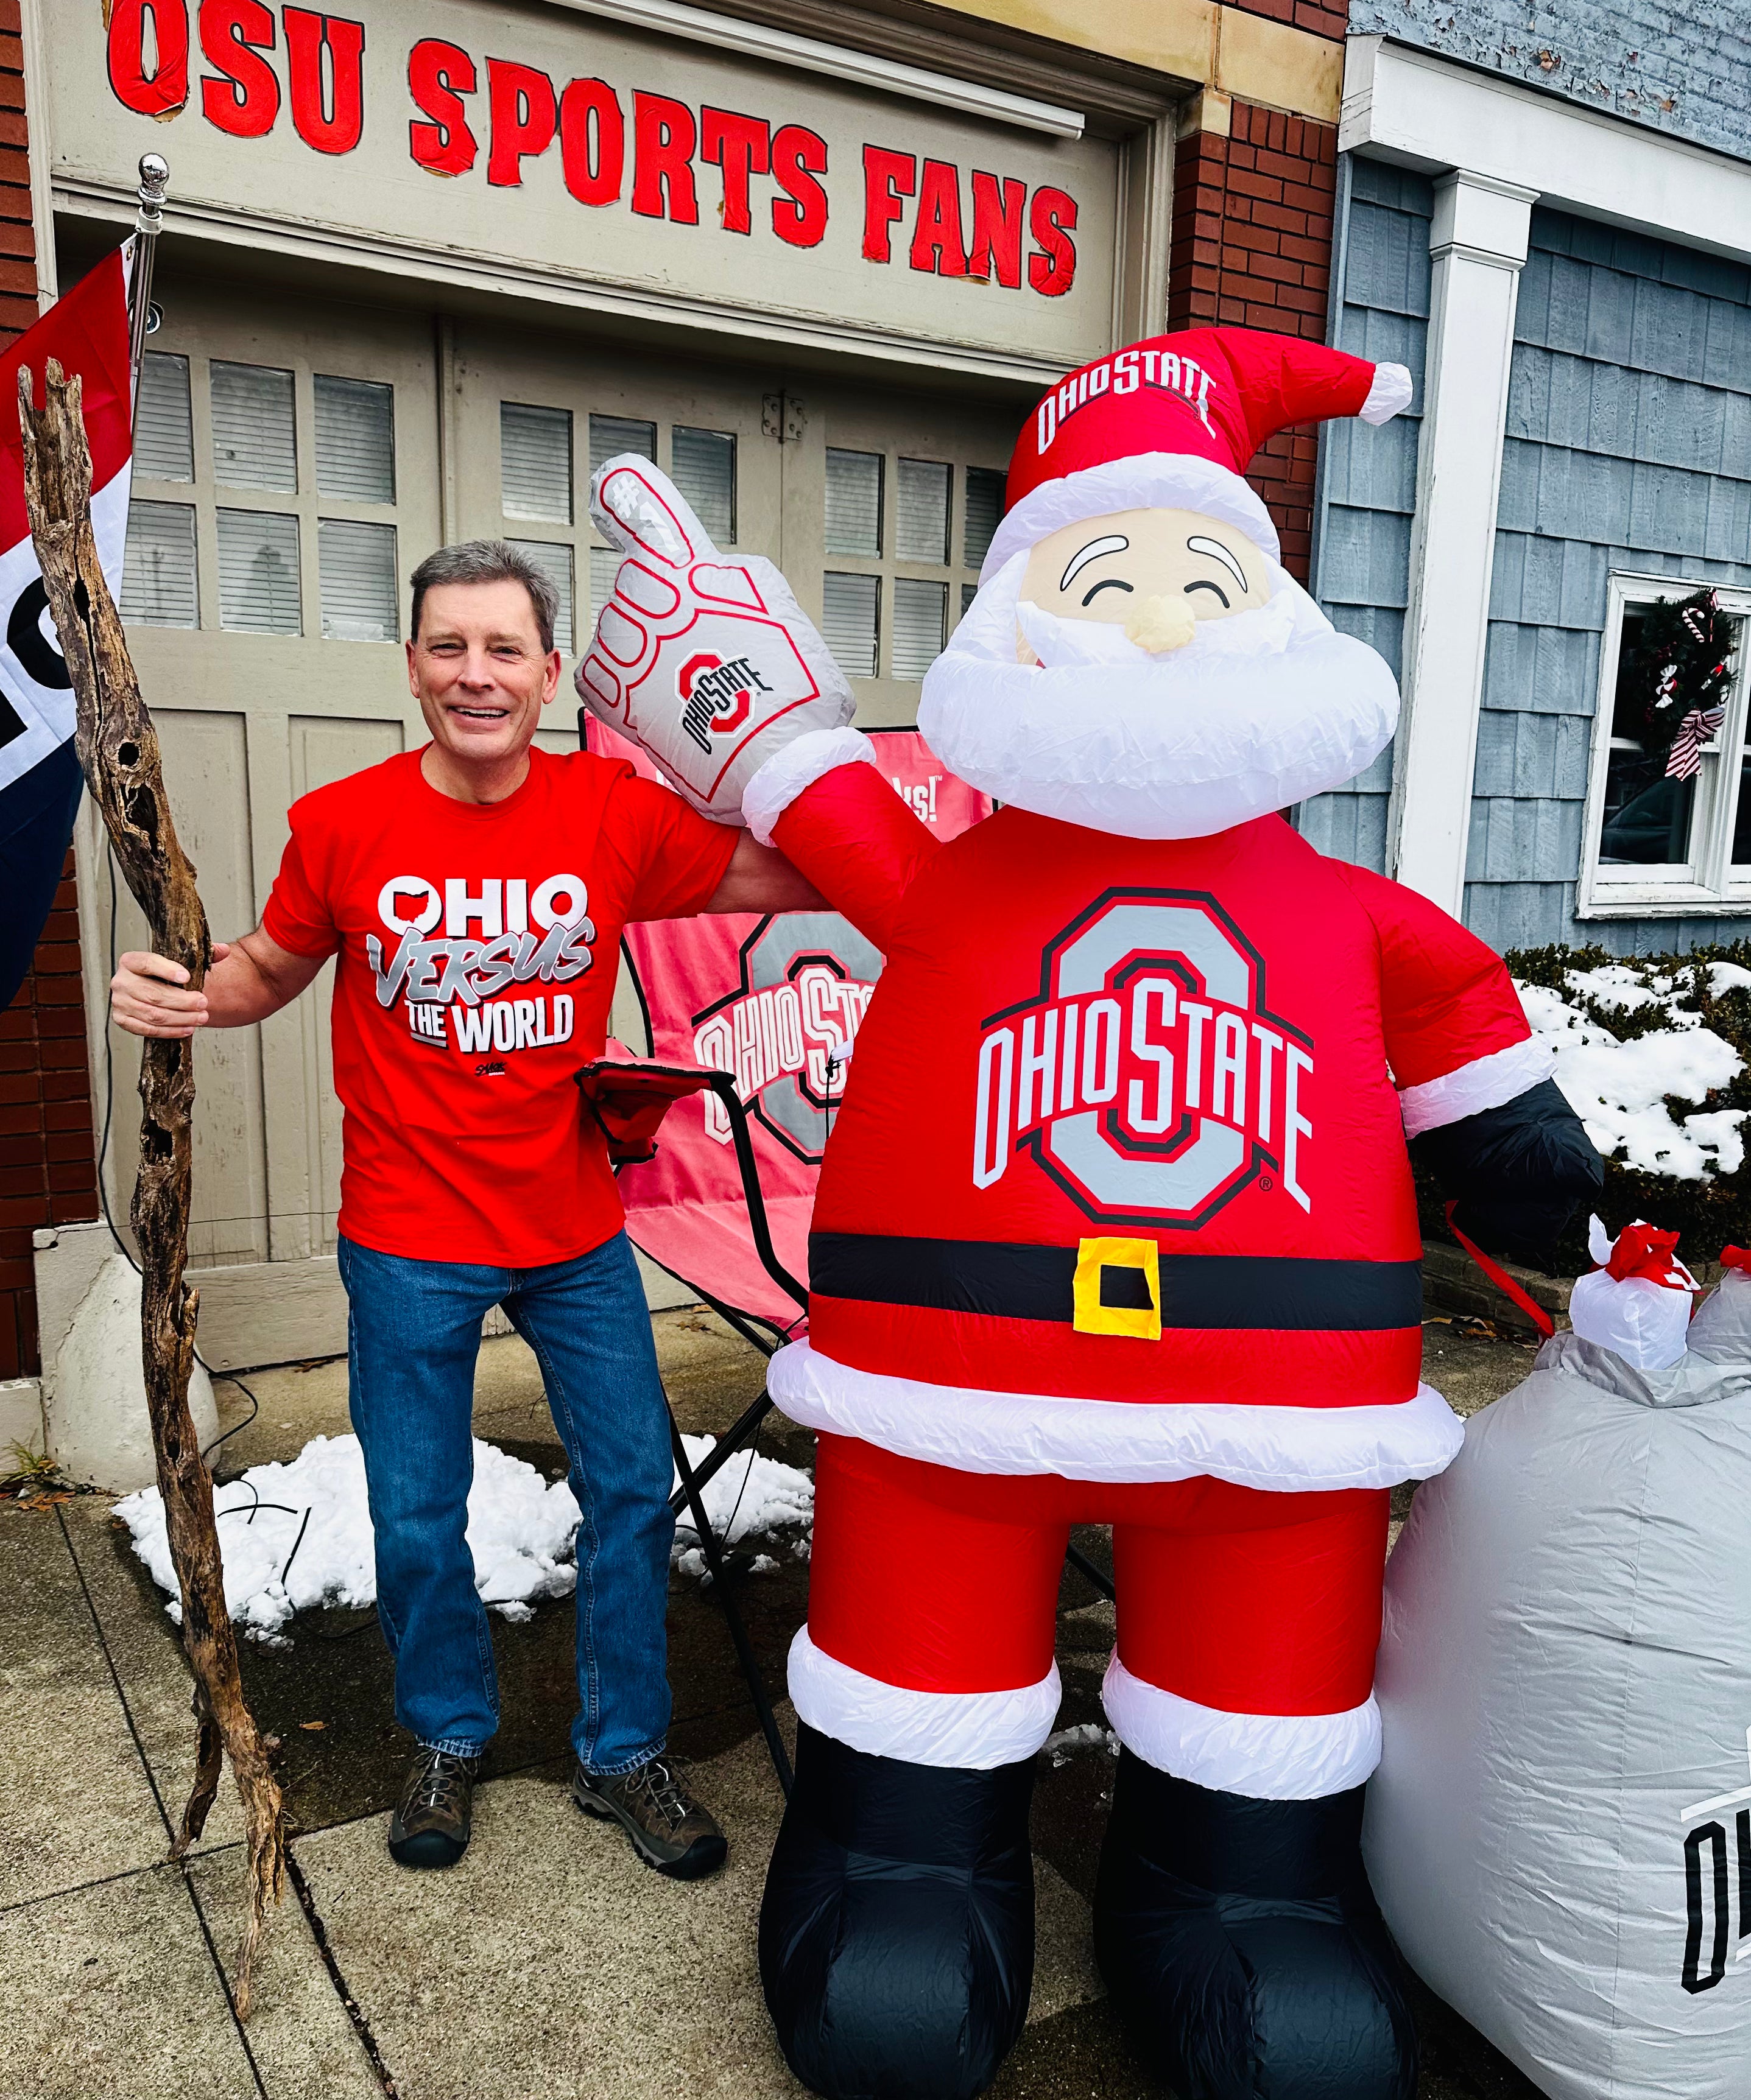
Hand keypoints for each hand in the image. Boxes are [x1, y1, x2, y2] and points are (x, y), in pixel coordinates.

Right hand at [110, 944, 227, 1037]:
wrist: (151, 988)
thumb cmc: (166, 975)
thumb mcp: (182, 961)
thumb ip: (203, 954)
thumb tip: (223, 950)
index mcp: (131, 961)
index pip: (148, 964)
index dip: (167, 970)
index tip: (187, 977)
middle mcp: (121, 981)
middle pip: (153, 994)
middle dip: (182, 1001)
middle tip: (203, 1002)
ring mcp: (120, 1002)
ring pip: (153, 1014)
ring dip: (180, 1018)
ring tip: (201, 1017)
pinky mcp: (122, 1020)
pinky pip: (147, 1029)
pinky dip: (169, 1031)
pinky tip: (187, 1029)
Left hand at [576, 455, 853, 820]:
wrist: (775, 760)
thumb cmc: (789, 690)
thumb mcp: (776, 605)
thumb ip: (731, 579)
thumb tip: (708, 578)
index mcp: (690, 566)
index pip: (640, 506)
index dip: (622, 489)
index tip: (608, 484)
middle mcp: (648, 598)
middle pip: (640, 583)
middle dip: (666, 608)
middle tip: (706, 648)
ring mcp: (626, 645)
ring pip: (622, 629)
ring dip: (648, 650)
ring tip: (691, 682)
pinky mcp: (613, 692)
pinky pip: (601, 673)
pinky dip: (625, 684)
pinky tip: (659, 698)